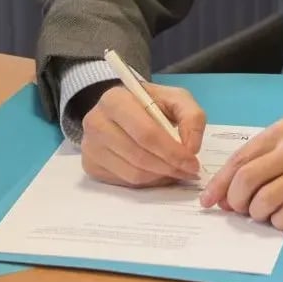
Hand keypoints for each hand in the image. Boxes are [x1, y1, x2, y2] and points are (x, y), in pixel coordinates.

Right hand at [80, 84, 205, 187]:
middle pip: (139, 156)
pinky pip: (124, 182)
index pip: (146, 133)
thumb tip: (191, 148)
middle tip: (189, 171)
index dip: (172, 151)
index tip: (192, 162)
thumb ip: (192, 117)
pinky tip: (158, 172)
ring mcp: (90, 146)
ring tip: (176, 171)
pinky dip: (147, 182)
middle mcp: (96, 122)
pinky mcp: (90, 165)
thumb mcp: (175, 98)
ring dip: (161, 177)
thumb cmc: (150, 103)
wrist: (121, 109)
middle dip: (170, 167)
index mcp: (115, 99)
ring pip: (133, 173)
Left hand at [198, 117, 282, 229]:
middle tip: (239, 209)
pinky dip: (279, 222)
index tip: (209, 201)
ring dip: (257, 213)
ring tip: (265, 213)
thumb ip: (263, 158)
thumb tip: (226, 192)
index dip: (220, 183)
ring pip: (265, 200)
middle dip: (236, 201)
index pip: (241, 158)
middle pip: (247, 180)